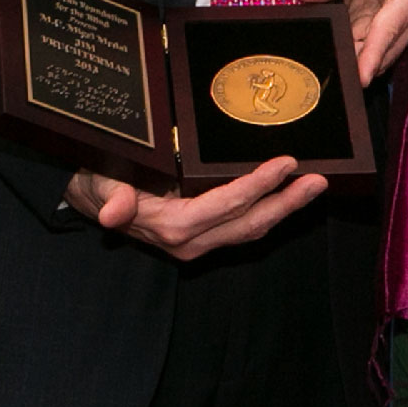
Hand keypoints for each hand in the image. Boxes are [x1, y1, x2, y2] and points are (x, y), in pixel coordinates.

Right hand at [62, 158, 325, 260]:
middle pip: (248, 223)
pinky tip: (286, 195)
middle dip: (286, 203)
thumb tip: (113, 214)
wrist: (88, 202)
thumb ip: (111, 198)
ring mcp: (197, 243)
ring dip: (284, 209)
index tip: (286, 163)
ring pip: (250, 229)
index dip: (258, 185)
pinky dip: (268, 212)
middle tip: (319, 180)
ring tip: (313, 186)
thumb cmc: (98, 183)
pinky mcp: (201, 238)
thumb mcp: (100, 184)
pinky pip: (241, 228)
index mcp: (170, 226)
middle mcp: (189, 241)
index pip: (225, 205)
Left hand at [294, 0, 407, 85]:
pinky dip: (358, 45)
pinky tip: (341, 40)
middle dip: (357, 59)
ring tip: (331, 50)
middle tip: (329, 64)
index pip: (385, 34)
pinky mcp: (398, 26)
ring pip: (379, 52)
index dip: (370, 58)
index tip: (359, 79)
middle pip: (383, 50)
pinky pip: (375, 44)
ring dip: (357, 52)